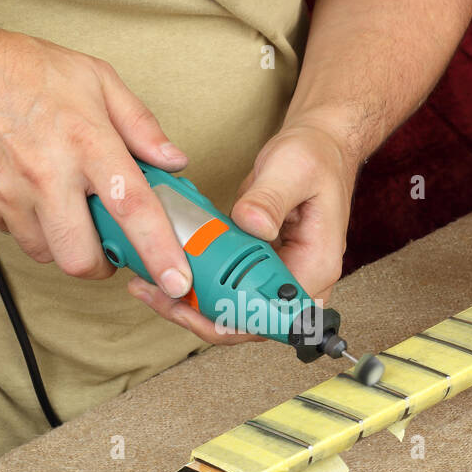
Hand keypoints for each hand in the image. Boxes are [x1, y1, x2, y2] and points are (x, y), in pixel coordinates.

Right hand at [0, 23, 193, 297]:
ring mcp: (11, 195)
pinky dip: (36, 228)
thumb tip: (173, 160)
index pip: (131, 207)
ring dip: (66, 244)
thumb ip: (140, 124)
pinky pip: (20, 237)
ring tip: (68, 207)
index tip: (176, 280)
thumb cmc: (20, 69)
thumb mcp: (95, 78)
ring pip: (49, 255)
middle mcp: (47, 174)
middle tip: (108, 242)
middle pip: (81, 258)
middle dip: (102, 262)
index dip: (158, 250)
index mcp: (85, 141)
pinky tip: (37, 195)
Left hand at [128, 121, 355, 343]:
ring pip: (235, 310)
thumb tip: (251, 225)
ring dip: (192, 304)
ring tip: (151, 287)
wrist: (320, 149)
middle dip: (198, 315)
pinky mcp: (262, 266)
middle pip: (247, 322)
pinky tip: (168, 271)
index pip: (272, 317)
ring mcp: (280, 276)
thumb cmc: (315, 159)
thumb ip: (270, 198)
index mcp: (316, 266)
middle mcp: (300, 279)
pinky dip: (199, 284)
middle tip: (156, 295)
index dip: (229, 321)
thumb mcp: (293, 170)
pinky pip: (230, 288)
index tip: (191, 307)